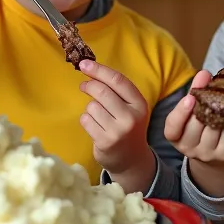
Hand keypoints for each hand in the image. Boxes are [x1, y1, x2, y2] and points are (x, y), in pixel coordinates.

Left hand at [78, 60, 154, 189]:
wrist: (131, 160)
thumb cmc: (127, 127)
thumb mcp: (131, 108)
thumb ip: (116, 90)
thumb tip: (89, 68)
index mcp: (139, 104)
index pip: (118, 81)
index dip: (99, 70)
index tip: (84, 64)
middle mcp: (131, 117)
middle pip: (102, 91)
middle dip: (89, 85)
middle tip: (84, 86)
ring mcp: (118, 131)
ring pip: (92, 106)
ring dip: (90, 108)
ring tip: (97, 115)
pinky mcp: (105, 142)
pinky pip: (86, 120)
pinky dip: (86, 120)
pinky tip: (95, 126)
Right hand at [163, 69, 223, 196]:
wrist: (215, 154)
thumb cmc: (200, 127)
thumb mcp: (190, 115)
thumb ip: (194, 96)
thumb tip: (204, 74)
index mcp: (175, 137)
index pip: (173, 127)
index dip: (180, 113)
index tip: (189, 98)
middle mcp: (188, 148)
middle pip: (196, 123)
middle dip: (203, 101)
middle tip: (209, 82)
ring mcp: (206, 153)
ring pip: (213, 126)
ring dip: (218, 108)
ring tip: (222, 93)